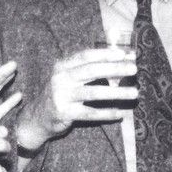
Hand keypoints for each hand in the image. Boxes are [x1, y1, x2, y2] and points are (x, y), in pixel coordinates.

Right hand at [15, 47, 136, 153]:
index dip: (107, 54)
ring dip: (117, 93)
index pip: (87, 55)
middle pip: (92, 71)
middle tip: (134, 69)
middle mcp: (61, 79)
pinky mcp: (64, 113)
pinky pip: (90, 114)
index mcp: (62, 66)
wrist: (37, 117)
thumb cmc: (61, 94)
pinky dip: (106, 113)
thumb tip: (119, 58)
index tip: (126, 54)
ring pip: (94, 93)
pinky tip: (120, 114)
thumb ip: (88, 67)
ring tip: (134, 93)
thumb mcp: (68, 77)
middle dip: (115, 69)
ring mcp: (62, 96)